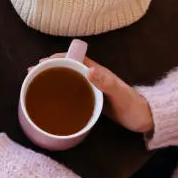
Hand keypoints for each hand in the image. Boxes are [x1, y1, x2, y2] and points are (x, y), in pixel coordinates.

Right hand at [35, 55, 153, 132]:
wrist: (145, 119)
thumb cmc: (134, 107)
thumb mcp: (121, 95)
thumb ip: (107, 82)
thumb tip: (89, 69)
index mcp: (97, 71)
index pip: (72, 58)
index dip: (55, 59)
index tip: (39, 64)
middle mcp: (92, 77)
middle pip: (66, 68)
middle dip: (48, 69)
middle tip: (31, 76)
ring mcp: (91, 88)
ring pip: (67, 80)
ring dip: (52, 80)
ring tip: (35, 86)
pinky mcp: (91, 100)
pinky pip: (71, 93)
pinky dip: (59, 93)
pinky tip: (51, 102)